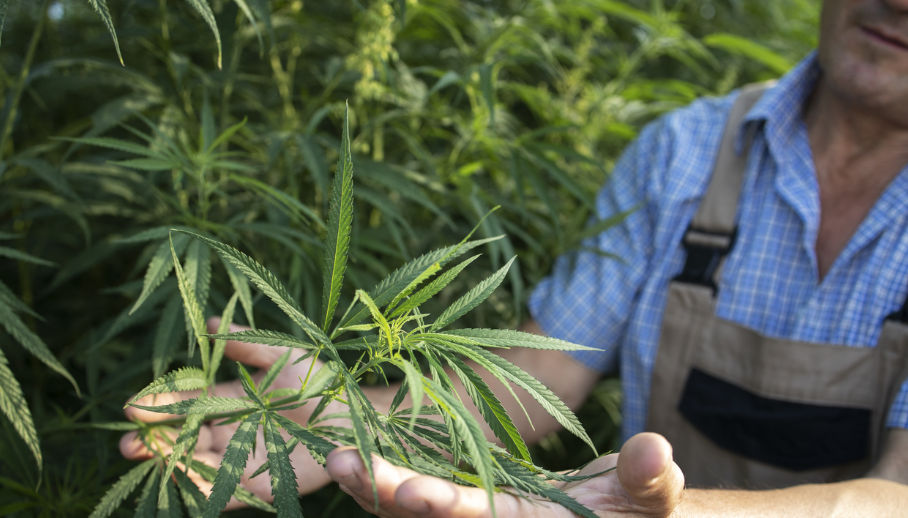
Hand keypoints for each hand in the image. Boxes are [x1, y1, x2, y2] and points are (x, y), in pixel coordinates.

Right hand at [118, 317, 338, 508]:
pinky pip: (222, 493)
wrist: (356, 417)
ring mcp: (242, 459)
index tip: (133, 406)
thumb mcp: (283, 355)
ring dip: (170, 463)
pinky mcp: (259, 486)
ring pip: (197, 464)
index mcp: (232, 400)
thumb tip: (210, 322)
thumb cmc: (322, 381)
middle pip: (185, 437)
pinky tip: (178, 483)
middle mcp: (231, 431)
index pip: (189, 403)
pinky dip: (198, 491)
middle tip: (128, 442)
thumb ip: (247, 344)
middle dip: (155, 439)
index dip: (161, 404)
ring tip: (146, 459)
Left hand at [325, 432, 684, 517]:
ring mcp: (479, 512)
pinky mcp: (471, 498)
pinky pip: (422, 489)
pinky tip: (359, 451)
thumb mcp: (654, 495)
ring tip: (336, 457)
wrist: (623, 516)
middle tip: (341, 462)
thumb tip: (654, 449)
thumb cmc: (642, 509)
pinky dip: (389, 474)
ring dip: (373, 485)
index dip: (443, 508)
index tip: (407, 490)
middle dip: (384, 494)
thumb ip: (651, 479)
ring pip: (413, 508)